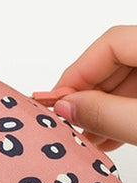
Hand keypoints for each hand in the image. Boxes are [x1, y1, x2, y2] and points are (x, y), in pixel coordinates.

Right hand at [52, 25, 136, 150]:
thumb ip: (105, 114)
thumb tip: (66, 107)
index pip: (109, 44)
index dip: (77, 73)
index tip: (56, 103)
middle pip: (115, 63)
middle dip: (88, 97)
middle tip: (68, 124)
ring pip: (126, 81)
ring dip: (101, 110)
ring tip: (86, 138)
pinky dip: (120, 114)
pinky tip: (108, 137)